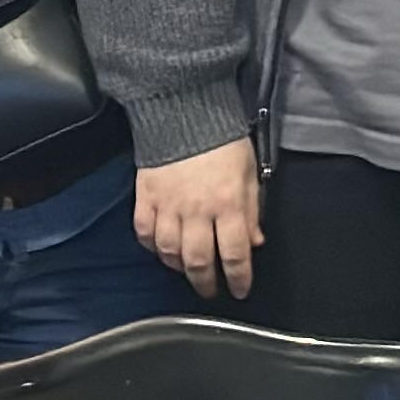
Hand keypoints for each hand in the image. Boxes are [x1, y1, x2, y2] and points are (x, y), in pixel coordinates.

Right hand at [137, 145, 262, 301]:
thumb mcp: (249, 172)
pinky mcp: (146, 197)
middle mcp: (197, 211)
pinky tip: (161, 249)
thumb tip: (254, 242)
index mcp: (228, 205)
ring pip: (170, 252)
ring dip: (179, 268)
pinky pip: (145, 233)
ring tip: (187, 271)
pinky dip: (152, 247)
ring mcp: (168, 206)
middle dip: (206, 283)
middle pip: (199, 261)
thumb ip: (252, 209)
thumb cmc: (222, 140)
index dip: (239, 278)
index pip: (235, 254)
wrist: (185, 109)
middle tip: (210, 290)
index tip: (240, 290)